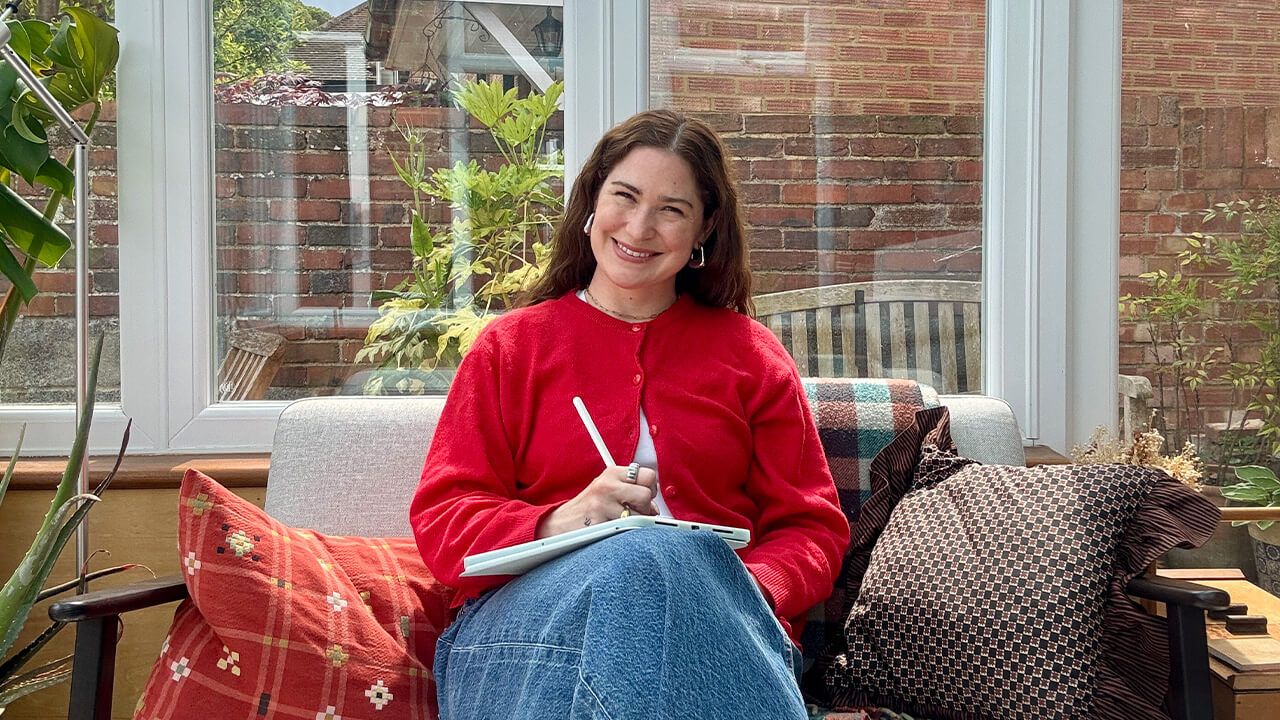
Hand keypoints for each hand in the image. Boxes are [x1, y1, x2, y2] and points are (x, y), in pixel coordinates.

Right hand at [536, 465, 658, 537]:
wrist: (558, 524)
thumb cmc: (587, 508)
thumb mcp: (607, 489)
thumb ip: (630, 491)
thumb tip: (654, 508)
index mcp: (612, 473)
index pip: (648, 475)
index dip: (651, 490)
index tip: (644, 498)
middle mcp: (607, 485)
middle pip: (645, 494)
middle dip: (645, 508)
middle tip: (634, 513)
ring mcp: (602, 503)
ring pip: (638, 515)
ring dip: (634, 523)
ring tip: (620, 523)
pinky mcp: (599, 522)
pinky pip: (625, 530)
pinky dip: (623, 533)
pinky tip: (611, 531)